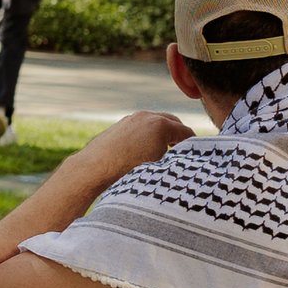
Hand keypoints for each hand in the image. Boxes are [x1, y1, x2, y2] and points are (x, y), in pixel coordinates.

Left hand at [79, 111, 193, 182]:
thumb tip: (184, 159)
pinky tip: (145, 150)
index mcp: (161, 125)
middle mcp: (147, 116)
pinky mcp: (121, 123)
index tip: (195, 155)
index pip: (187, 132)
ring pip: (156, 122)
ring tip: (163, 152)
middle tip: (181, 152)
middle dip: (178, 136)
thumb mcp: (158, 166)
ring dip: (163, 134)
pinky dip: (148, 134)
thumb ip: (174, 158)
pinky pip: (142, 126)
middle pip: (173, 122)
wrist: (93, 169)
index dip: (193, 145)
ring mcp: (133, 118)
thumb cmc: (127, 171)